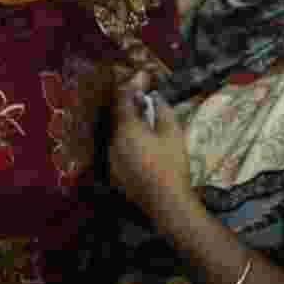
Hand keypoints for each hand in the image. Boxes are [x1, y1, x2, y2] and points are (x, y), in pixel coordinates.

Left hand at [108, 72, 192, 218]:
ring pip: (117, 136)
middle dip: (130, 109)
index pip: (123, 101)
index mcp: (126, 128)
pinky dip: (127, 146)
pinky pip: (118, 152)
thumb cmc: (171, 164)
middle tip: (144, 104)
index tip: (140, 81)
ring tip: (145, 128)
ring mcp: (111, 159)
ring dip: (128, 128)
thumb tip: (155, 98)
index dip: (131, 89)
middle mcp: (113, 141)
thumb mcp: (173, 134)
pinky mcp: (114, 174)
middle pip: (118, 118)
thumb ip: (162, 111)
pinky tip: (141, 151)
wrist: (166, 203)